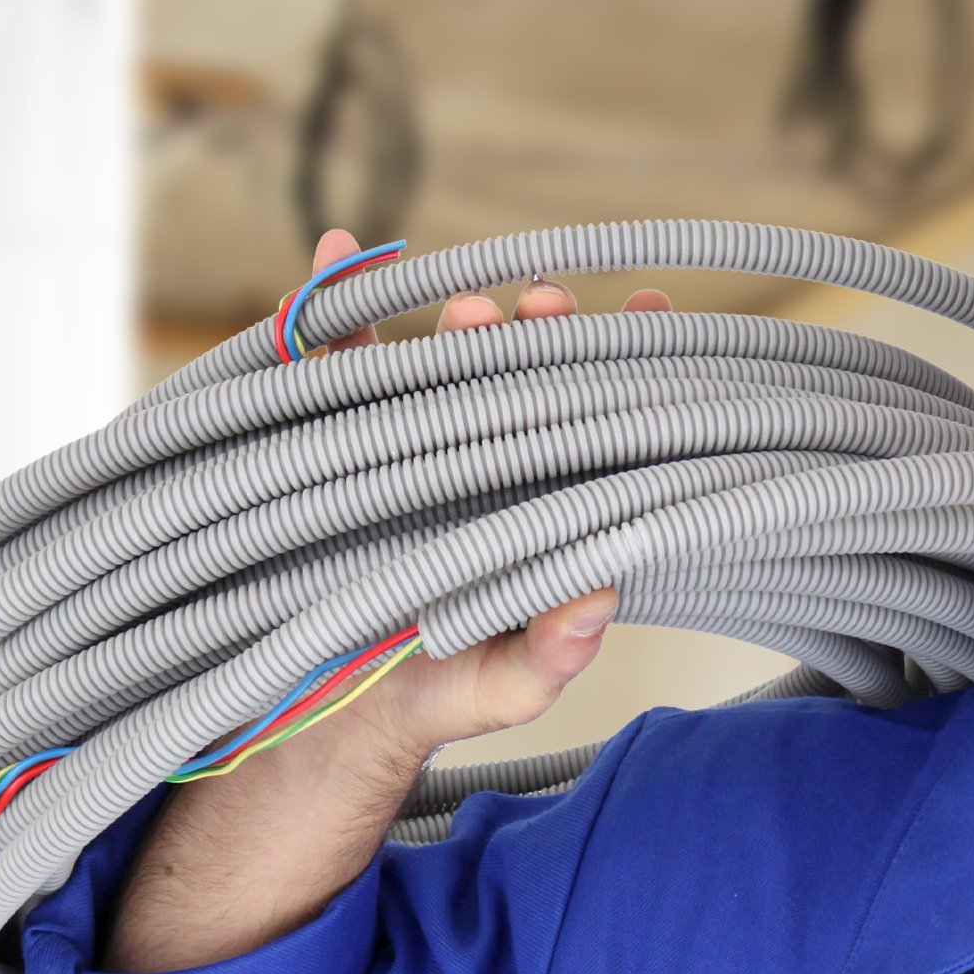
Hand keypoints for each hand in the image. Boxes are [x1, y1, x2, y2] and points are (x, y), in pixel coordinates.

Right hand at [314, 230, 660, 772]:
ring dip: (447, 321)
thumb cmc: (443, 694)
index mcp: (537, 498)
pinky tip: (332, 256)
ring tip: (464, 309)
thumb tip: (597, 600)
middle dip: (534, 333)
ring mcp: (405, 448)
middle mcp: (478, 459)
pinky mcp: (327, 446)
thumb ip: (553, 653)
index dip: (624, 361)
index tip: (650, 309)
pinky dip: (324, 311)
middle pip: (515, 374)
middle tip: (545, 306)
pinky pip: (323, 370)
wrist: (335, 716)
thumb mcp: (508, 687)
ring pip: (432, 362)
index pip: (591, 417)